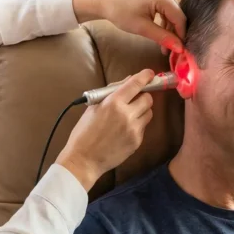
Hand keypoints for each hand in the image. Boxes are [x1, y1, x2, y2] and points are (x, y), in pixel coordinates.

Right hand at [55, 70, 155, 188]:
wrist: (84, 159)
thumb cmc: (84, 132)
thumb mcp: (93, 107)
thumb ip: (111, 92)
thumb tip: (128, 81)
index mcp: (113, 103)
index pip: (136, 84)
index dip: (145, 76)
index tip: (149, 74)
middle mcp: (127, 114)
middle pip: (148, 98)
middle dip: (143, 96)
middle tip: (134, 99)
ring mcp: (134, 129)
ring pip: (149, 112)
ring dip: (142, 111)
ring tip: (128, 115)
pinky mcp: (137, 141)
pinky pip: (143, 127)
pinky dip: (137, 125)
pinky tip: (124, 130)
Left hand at [72, 0, 186, 53]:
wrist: (105, 1)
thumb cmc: (120, 13)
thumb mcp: (142, 28)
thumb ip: (163, 37)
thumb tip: (180, 48)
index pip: (179, 18)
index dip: (181, 35)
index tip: (180, 50)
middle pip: (177, 15)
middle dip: (174, 33)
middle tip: (170, 50)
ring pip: (172, 12)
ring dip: (169, 28)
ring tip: (163, 45)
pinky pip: (167, 7)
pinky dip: (164, 20)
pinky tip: (159, 32)